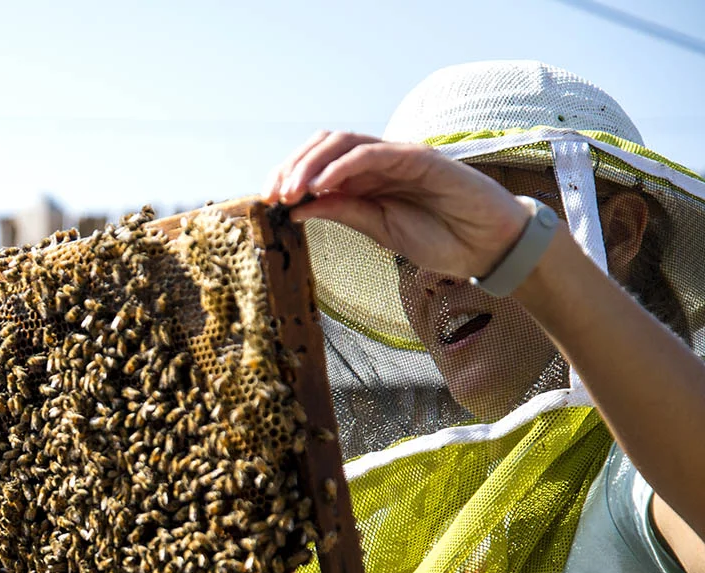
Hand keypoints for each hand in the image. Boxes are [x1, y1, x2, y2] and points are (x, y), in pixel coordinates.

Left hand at [262, 131, 531, 279]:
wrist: (487, 246)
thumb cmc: (440, 239)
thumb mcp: (380, 231)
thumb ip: (343, 212)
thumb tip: (297, 208)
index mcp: (366, 181)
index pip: (318, 165)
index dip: (289, 177)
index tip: (268, 203)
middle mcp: (378, 163)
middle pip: (324, 146)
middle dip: (292, 167)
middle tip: (274, 196)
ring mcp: (397, 157)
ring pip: (343, 142)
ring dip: (311, 163)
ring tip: (292, 190)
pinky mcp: (417, 158)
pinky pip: (373, 153)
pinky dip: (342, 166)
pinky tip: (322, 184)